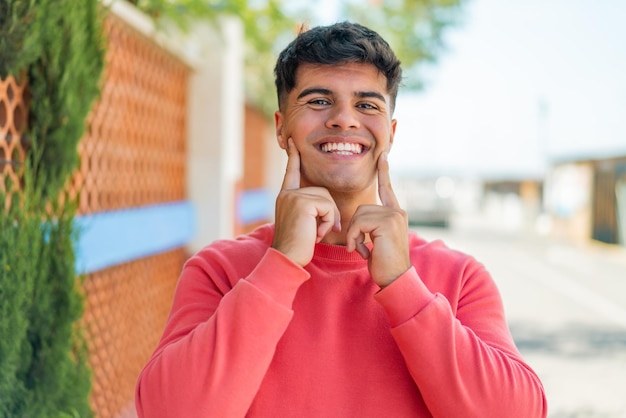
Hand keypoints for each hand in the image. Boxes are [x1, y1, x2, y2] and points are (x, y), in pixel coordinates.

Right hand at [272, 138, 340, 266]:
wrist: (287, 258)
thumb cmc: (298, 247)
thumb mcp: (303, 223)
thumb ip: (310, 209)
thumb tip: (327, 205)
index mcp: (285, 197)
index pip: (292, 173)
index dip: (293, 157)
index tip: (292, 142)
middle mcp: (287, 194)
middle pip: (322, 191)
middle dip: (328, 212)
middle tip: (322, 231)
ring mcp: (293, 196)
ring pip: (326, 199)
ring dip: (329, 219)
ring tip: (318, 234)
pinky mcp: (302, 202)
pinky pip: (328, 207)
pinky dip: (329, 222)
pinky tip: (318, 234)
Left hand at [346, 152, 410, 286]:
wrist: (395, 279)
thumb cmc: (383, 263)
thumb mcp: (376, 239)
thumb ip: (371, 225)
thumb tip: (357, 220)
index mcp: (395, 214)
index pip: (387, 189)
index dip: (384, 172)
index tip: (383, 155)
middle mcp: (397, 212)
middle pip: (362, 207)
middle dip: (355, 228)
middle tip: (360, 246)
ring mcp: (394, 216)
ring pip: (359, 215)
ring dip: (354, 235)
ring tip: (362, 249)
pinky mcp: (388, 223)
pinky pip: (359, 223)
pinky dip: (354, 238)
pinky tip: (363, 250)